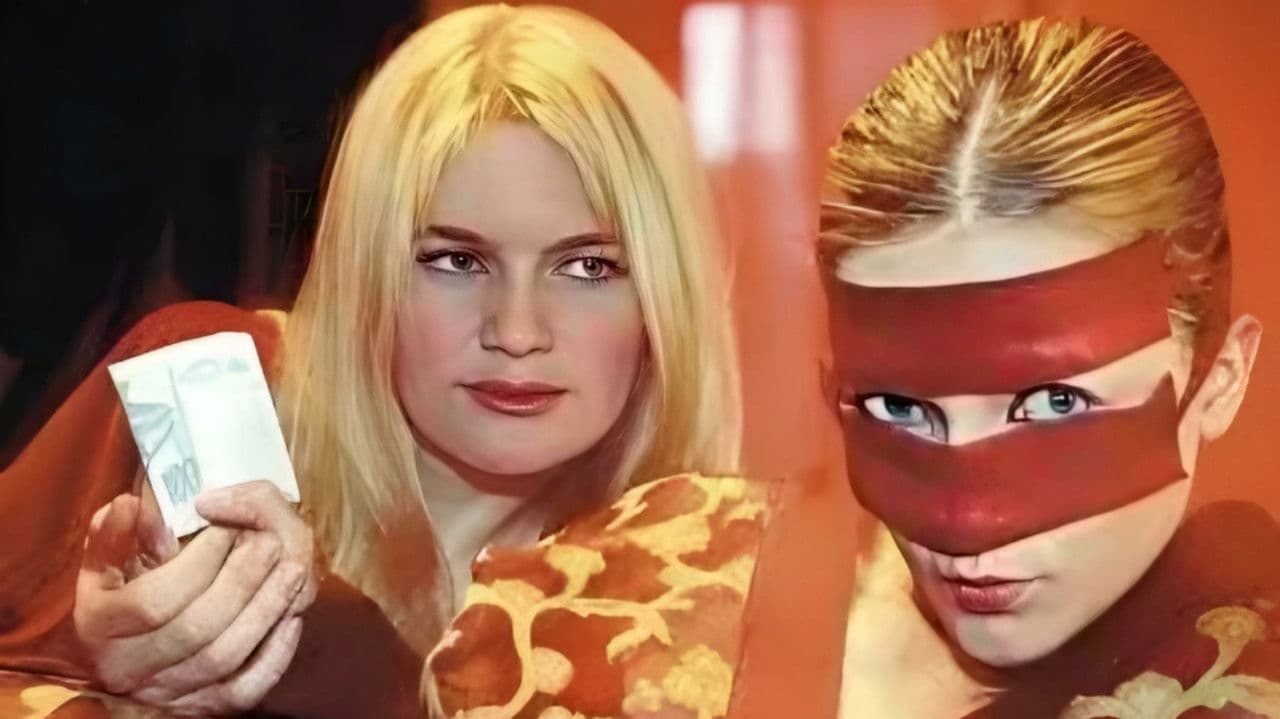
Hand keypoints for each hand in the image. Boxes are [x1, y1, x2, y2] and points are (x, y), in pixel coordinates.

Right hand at [74, 481, 314, 715]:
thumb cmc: (119, 598)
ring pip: (224, 657)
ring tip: (292, 570)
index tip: (226, 526)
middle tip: (269, 543)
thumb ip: (114, 535)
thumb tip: (129, 507)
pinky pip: (245, 689)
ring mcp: (169, 693)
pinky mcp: (205, 707)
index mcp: (99, 627)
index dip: (197, 561)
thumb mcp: (104, 565)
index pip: (154, 600)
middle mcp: (128, 669)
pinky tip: (293, 618)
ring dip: (264, 610)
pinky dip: (274, 655)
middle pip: (195, 628)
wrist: (125, 660)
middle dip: (240, 580)